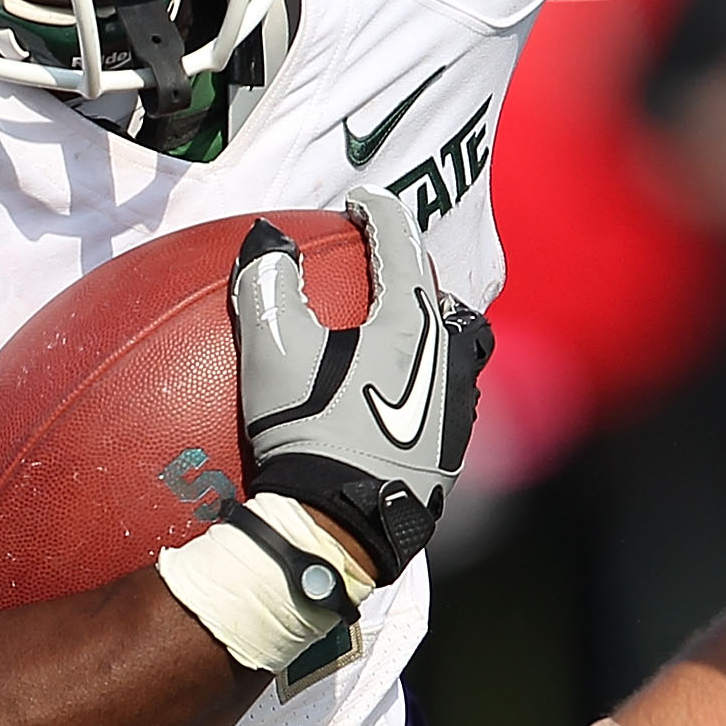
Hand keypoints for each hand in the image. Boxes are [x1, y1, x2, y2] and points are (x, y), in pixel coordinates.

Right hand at [231, 187, 490, 581]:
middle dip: (410, 269)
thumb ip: (267, 285)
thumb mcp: (273, 350)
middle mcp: (449, 355)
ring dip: (431, 324)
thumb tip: (266, 242)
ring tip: (402, 327)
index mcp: (411, 320)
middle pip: (438, 293)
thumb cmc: (309, 429)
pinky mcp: (454, 446)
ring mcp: (460, 404)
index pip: (400, 244)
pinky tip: (402, 392)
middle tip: (381, 262)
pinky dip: (428, 375)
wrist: (341, 522)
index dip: (376, 214)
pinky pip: (449, 392)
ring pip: (456, 343)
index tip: (357, 203)